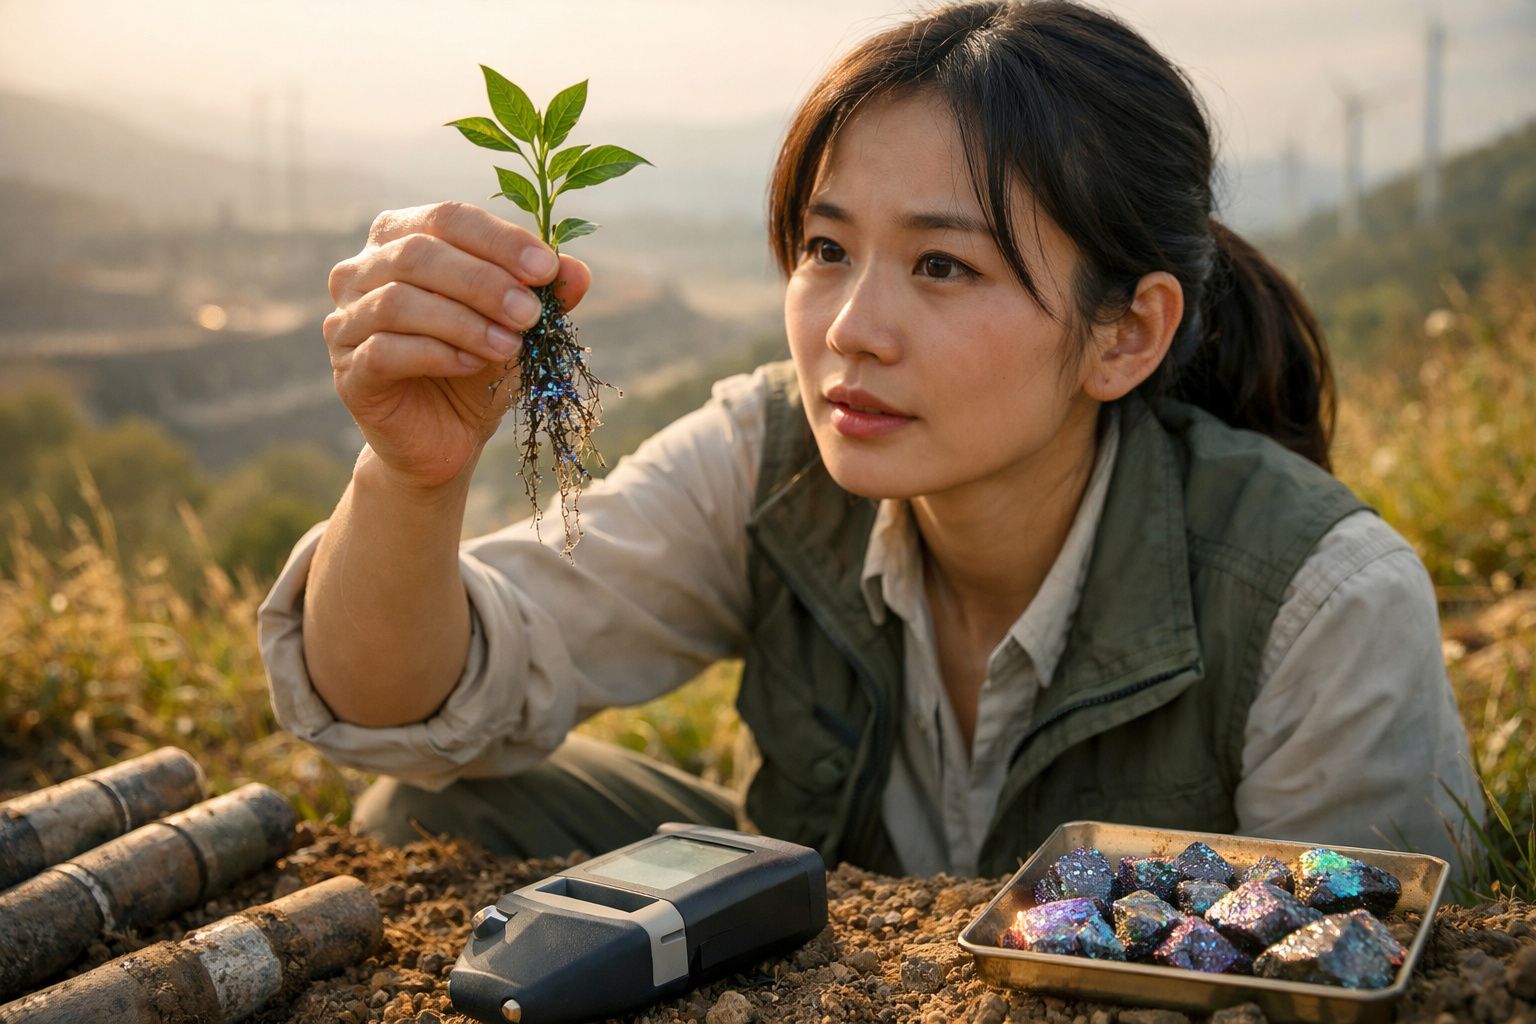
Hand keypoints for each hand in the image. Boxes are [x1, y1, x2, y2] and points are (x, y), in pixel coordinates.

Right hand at [323, 201, 591, 490]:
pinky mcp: (347, 371)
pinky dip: (438, 354)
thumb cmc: (479, 365)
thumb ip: (545, 294)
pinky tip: (473, 364)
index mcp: (399, 238)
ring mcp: (345, 321)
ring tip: (509, 344)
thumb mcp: (519, 325)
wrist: (447, 436)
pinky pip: (386, 351)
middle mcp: (359, 272)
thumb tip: (577, 271)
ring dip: (464, 321)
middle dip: (483, 282)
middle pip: (416, 253)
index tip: (547, 269)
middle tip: (530, 313)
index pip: (447, 218)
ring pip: (398, 301)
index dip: (499, 239)